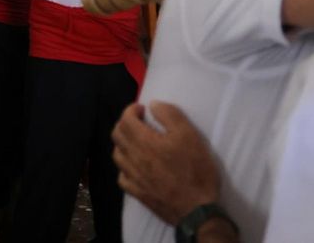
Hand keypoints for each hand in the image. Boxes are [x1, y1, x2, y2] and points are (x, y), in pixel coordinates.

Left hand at [112, 101, 219, 225]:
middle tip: (140, 122)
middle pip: (117, 135)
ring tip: (137, 141)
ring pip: (117, 154)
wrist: (196, 209)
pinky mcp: (137, 193)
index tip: (142, 109)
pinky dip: (125, 166)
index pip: (125, 120)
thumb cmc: (195, 170)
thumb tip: (152, 104)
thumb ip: (170, 115)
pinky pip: (122, 176)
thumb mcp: (189, 136)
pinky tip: (135, 166)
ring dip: (123, 143)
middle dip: (125, 123)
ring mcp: (133, 177)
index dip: (131, 110)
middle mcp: (133, 158)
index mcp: (144, 142)